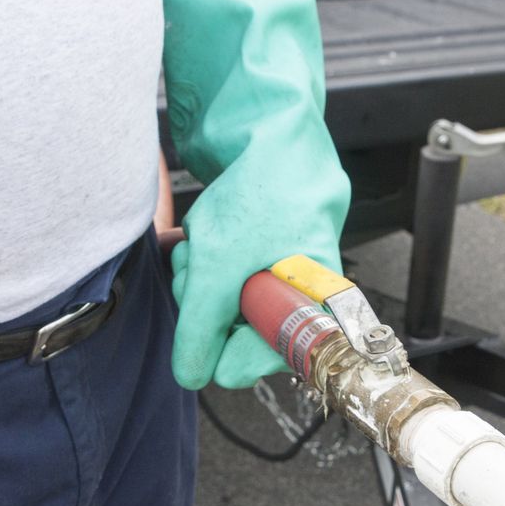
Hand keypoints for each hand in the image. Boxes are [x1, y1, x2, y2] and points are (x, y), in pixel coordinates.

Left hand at [160, 0, 350, 390]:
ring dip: (203, 275)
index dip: (224, 347)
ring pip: (224, 302)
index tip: (206, 325)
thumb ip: (201, 330)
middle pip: (236, 332)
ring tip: (207, 241)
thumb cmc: (265, 190)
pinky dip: (207, 256)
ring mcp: (281, 276)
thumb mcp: (219, 268)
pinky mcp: (260, 254)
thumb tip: (190, 375)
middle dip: (208, 300)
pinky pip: (223, 274)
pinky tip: (207, 233)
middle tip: (205, 267)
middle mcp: (304, 299)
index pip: (262, 363)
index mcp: (314, 310)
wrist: (270, 129)